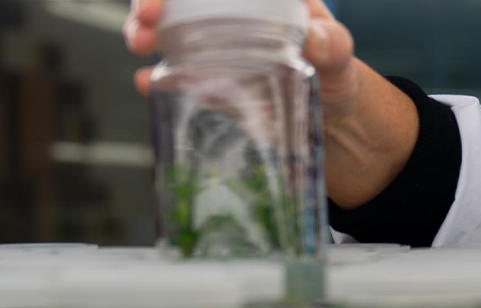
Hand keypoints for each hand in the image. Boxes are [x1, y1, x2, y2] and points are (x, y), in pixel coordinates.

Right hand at [125, 0, 361, 116]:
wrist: (333, 123)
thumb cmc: (336, 73)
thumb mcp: (340, 55)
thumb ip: (333, 45)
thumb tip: (318, 39)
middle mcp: (228, 15)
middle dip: (150, 2)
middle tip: (146, 18)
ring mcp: (213, 47)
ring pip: (165, 28)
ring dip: (142, 30)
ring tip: (140, 44)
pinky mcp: (207, 83)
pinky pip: (173, 74)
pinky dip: (156, 77)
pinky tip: (149, 82)